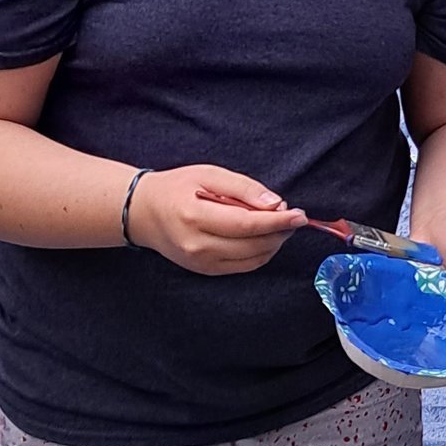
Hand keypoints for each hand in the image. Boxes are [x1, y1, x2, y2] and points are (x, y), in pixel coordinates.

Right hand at [126, 164, 306, 275]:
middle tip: (293, 214)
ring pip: (253, 259)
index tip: (300, 214)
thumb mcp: (209, 174)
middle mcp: (198, 246)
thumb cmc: (177, 188)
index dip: (278, 221)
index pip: (247, 225)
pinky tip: (264, 236)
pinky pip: (244, 266)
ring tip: (279, 223)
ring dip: (274, 242)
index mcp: (195, 217)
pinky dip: (261, 252)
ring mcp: (201, 262)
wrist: (144, 213)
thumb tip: (275, 204)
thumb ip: (243, 188)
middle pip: (253, 245)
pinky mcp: (206, 271)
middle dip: (280, 231)